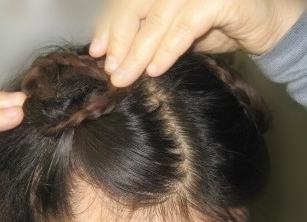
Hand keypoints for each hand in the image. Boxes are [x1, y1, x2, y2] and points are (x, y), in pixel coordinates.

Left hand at [90, 0, 305, 86]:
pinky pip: (186, 26)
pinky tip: (155, 69)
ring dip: (139, 50)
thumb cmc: (215, 27)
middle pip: (137, 4)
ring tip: (126, 76)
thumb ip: (146, 35)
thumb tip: (111, 55)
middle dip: (120, 39)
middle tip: (111, 70)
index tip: (97, 52)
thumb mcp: (173, 32)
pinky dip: (168, 48)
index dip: (110, 25)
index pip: (128, 1)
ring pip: (158, 16)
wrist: (262, 27)